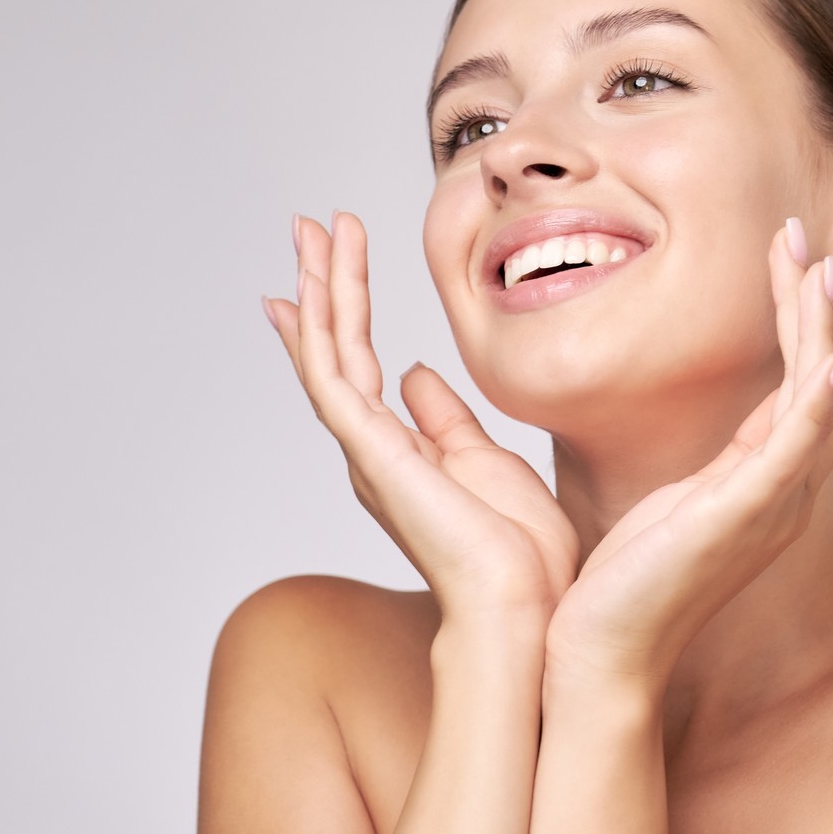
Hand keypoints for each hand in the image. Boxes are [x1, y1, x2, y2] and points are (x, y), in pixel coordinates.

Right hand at [265, 211, 579, 625]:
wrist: (525, 607)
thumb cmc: (521, 554)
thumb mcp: (487, 462)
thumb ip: (446, 419)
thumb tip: (419, 374)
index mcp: (399, 454)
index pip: (357, 369)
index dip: (340, 314)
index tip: (325, 269)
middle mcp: (371, 450)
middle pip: (333, 351)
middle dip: (321, 284)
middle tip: (307, 226)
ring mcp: (367, 451)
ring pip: (328, 353)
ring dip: (320, 286)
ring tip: (311, 229)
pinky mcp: (372, 453)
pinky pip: (335, 377)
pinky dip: (322, 326)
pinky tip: (315, 284)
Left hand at [542, 219, 832, 689]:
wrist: (596, 652)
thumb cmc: (619, 584)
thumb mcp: (664, 501)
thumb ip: (696, 462)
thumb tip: (686, 419)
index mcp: (763, 484)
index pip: (802, 384)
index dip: (802, 317)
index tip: (790, 254)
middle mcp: (782, 494)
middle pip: (829, 384)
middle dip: (824, 309)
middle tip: (813, 242)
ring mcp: (770, 508)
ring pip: (822, 404)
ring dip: (827, 334)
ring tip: (824, 270)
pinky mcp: (743, 520)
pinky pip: (796, 453)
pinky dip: (819, 403)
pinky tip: (830, 359)